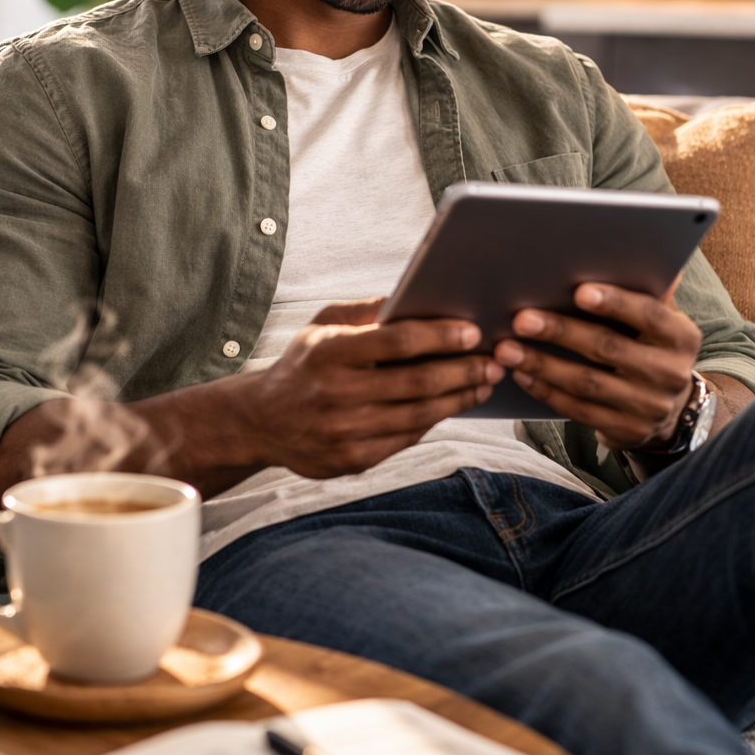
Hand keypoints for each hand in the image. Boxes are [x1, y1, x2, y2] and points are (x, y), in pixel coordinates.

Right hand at [231, 300, 503, 477]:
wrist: (261, 421)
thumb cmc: (303, 364)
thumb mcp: (322, 326)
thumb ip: (365, 311)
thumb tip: (412, 295)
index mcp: (329, 353)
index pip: (397, 341)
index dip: (440, 336)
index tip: (472, 332)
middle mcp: (336, 393)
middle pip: (417, 383)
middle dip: (464, 371)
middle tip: (494, 361)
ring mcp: (344, 431)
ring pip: (419, 415)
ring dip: (459, 398)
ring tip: (483, 383)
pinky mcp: (353, 459)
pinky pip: (407, 438)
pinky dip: (435, 420)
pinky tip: (454, 405)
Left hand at [493, 283, 699, 451]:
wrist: (670, 410)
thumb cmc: (652, 348)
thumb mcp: (662, 322)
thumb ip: (649, 292)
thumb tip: (645, 252)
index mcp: (681, 337)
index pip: (649, 315)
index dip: (615, 303)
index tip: (579, 291)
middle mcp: (669, 373)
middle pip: (608, 348)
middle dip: (560, 332)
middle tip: (522, 319)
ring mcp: (648, 406)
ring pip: (586, 383)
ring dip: (542, 364)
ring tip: (507, 349)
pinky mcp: (626, 431)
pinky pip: (578, 410)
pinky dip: (546, 391)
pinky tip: (522, 375)